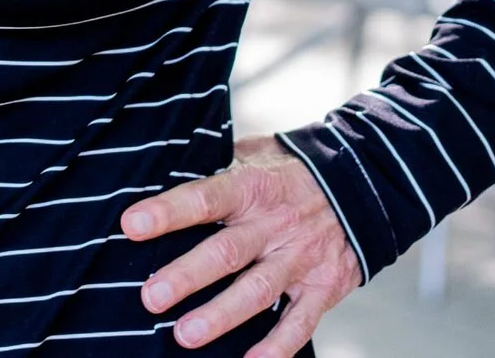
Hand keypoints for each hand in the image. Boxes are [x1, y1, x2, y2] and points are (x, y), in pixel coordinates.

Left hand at [119, 137, 359, 354]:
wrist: (363, 183)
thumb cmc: (288, 171)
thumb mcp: (253, 155)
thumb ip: (214, 166)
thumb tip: (159, 170)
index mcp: (252, 187)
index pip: (205, 198)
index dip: (168, 212)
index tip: (132, 225)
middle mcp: (275, 224)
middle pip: (227, 252)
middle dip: (187, 276)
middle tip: (152, 297)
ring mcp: (300, 258)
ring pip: (257, 291)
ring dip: (221, 316)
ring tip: (185, 335)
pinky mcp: (323, 287)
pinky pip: (301, 323)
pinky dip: (277, 347)